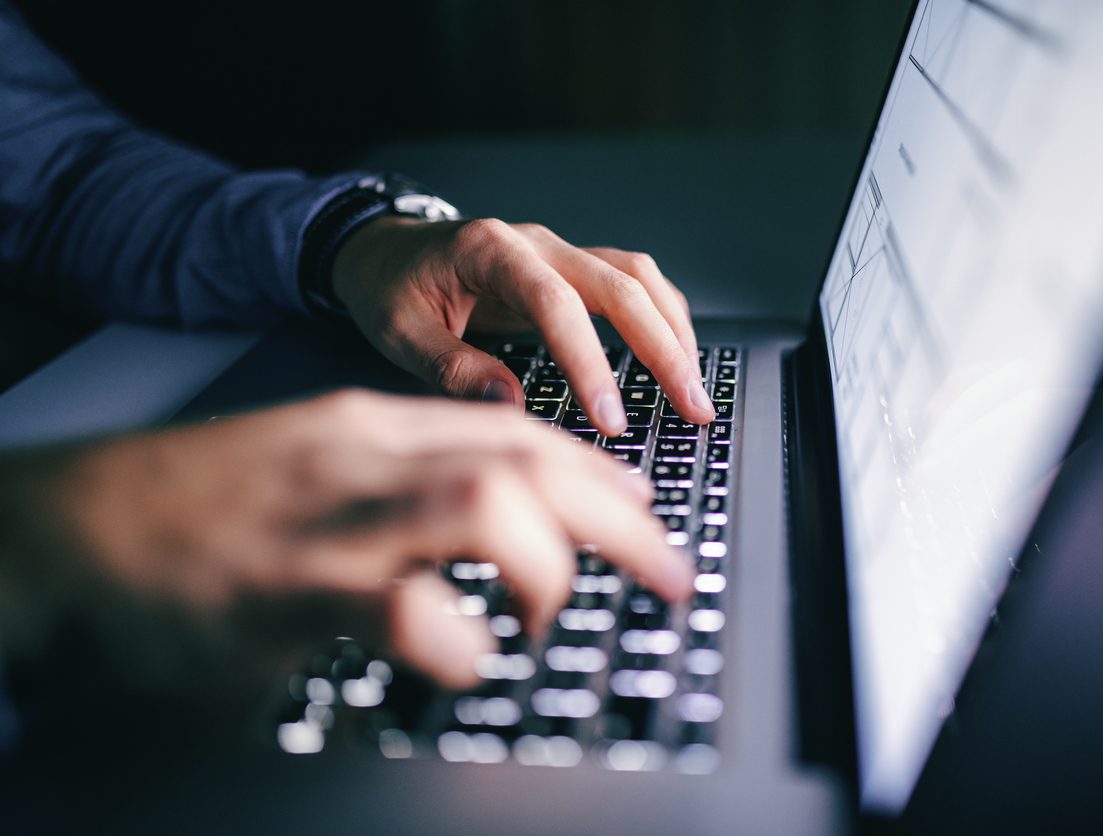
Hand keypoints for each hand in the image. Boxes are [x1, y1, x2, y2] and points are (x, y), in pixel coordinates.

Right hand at [0, 390, 692, 695]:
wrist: (67, 530)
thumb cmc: (194, 508)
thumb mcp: (309, 465)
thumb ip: (399, 478)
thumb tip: (501, 512)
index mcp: (368, 428)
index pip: (516, 431)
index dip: (597, 472)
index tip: (642, 508)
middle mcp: (361, 460)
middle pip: (525, 460)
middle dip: (618, 518)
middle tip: (666, 570)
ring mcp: (327, 522)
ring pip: (482, 505)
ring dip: (547, 565)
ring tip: (552, 613)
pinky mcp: (286, 595)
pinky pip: (403, 610)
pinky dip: (456, 642)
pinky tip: (464, 659)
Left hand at [330, 217, 715, 434]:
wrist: (383, 249)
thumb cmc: (388, 287)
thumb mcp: (398, 333)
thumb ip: (453, 369)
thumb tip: (512, 407)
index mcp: (490, 251)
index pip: (557, 304)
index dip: (590, 362)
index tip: (610, 418)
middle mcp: (536, 243)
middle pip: (621, 285)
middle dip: (664, 349)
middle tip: (691, 407)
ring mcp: (558, 252)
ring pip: (637, 278)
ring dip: (673, 332)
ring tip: (694, 390)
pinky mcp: (569, 269)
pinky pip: (630, 285)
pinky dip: (660, 319)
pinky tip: (674, 358)